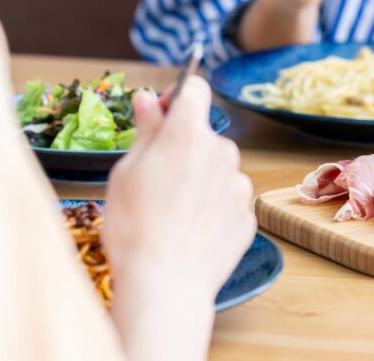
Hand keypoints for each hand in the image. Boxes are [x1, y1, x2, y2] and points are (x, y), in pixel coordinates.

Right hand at [104, 77, 254, 360]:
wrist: (164, 286)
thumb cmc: (135, 227)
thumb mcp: (126, 171)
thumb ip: (146, 129)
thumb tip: (148, 99)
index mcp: (188, 133)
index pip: (195, 88)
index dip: (176, 97)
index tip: (161, 115)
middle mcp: (222, 151)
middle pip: (204, 134)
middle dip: (184, 146)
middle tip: (156, 178)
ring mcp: (239, 184)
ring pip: (217, 168)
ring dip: (200, 178)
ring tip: (172, 211)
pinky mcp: (248, 214)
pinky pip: (227, 199)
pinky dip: (212, 207)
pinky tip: (189, 228)